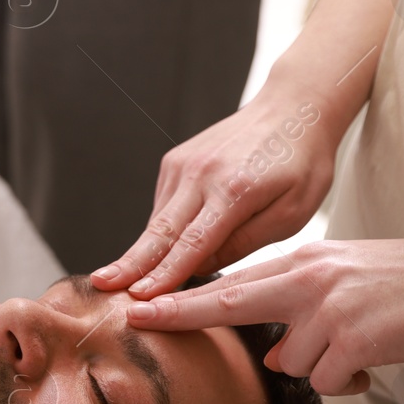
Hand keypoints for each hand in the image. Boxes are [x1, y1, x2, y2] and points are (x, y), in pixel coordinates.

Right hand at [91, 91, 338, 298]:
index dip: (165, 273)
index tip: (139, 297)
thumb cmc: (302, 163)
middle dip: (129, 263)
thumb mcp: (293, 212)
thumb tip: (202, 266)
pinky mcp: (175, 159)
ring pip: (158, 219)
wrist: (292, 107)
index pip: (192, 243)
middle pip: (160, 231)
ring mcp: (183, 163)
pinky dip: (160, 229)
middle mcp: (201, 174)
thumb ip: (246, 241)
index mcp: (235, 190)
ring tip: (118, 279)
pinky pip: (164, 204)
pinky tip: (160, 248)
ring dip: (140, 251)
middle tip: (100, 284)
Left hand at [124, 235, 403, 395]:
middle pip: (229, 304)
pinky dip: (349, 380)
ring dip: (321, 366)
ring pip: (290, 361)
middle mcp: (308, 278)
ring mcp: (329, 308)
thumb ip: (298, 306)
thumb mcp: (341, 278)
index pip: (231, 281)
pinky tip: (376, 359)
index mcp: (303, 260)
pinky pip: (326, 380)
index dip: (183, 297)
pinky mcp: (354, 338)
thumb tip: (272, 354)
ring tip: (362, 344)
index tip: (140, 303)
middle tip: (139, 319)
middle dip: (181, 315)